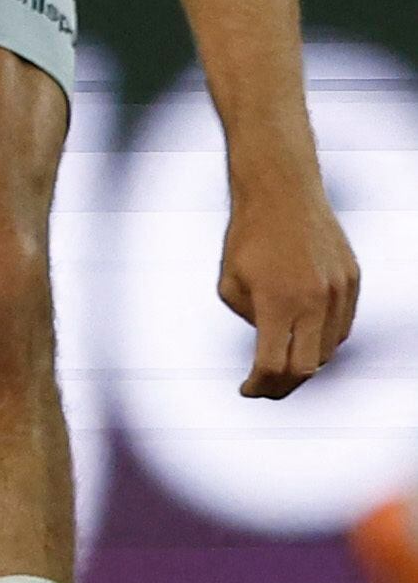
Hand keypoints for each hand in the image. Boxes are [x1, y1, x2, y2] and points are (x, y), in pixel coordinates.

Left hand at [216, 183, 360, 397]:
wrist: (282, 192)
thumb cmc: (246, 237)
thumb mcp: (229, 283)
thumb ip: (249, 320)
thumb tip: (271, 344)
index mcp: (277, 303)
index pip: (273, 365)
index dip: (259, 386)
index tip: (247, 390)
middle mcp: (314, 302)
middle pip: (306, 368)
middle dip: (283, 386)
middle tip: (265, 388)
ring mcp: (339, 292)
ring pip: (329, 349)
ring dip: (305, 362)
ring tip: (282, 363)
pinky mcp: (352, 281)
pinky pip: (342, 325)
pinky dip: (323, 340)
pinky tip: (304, 338)